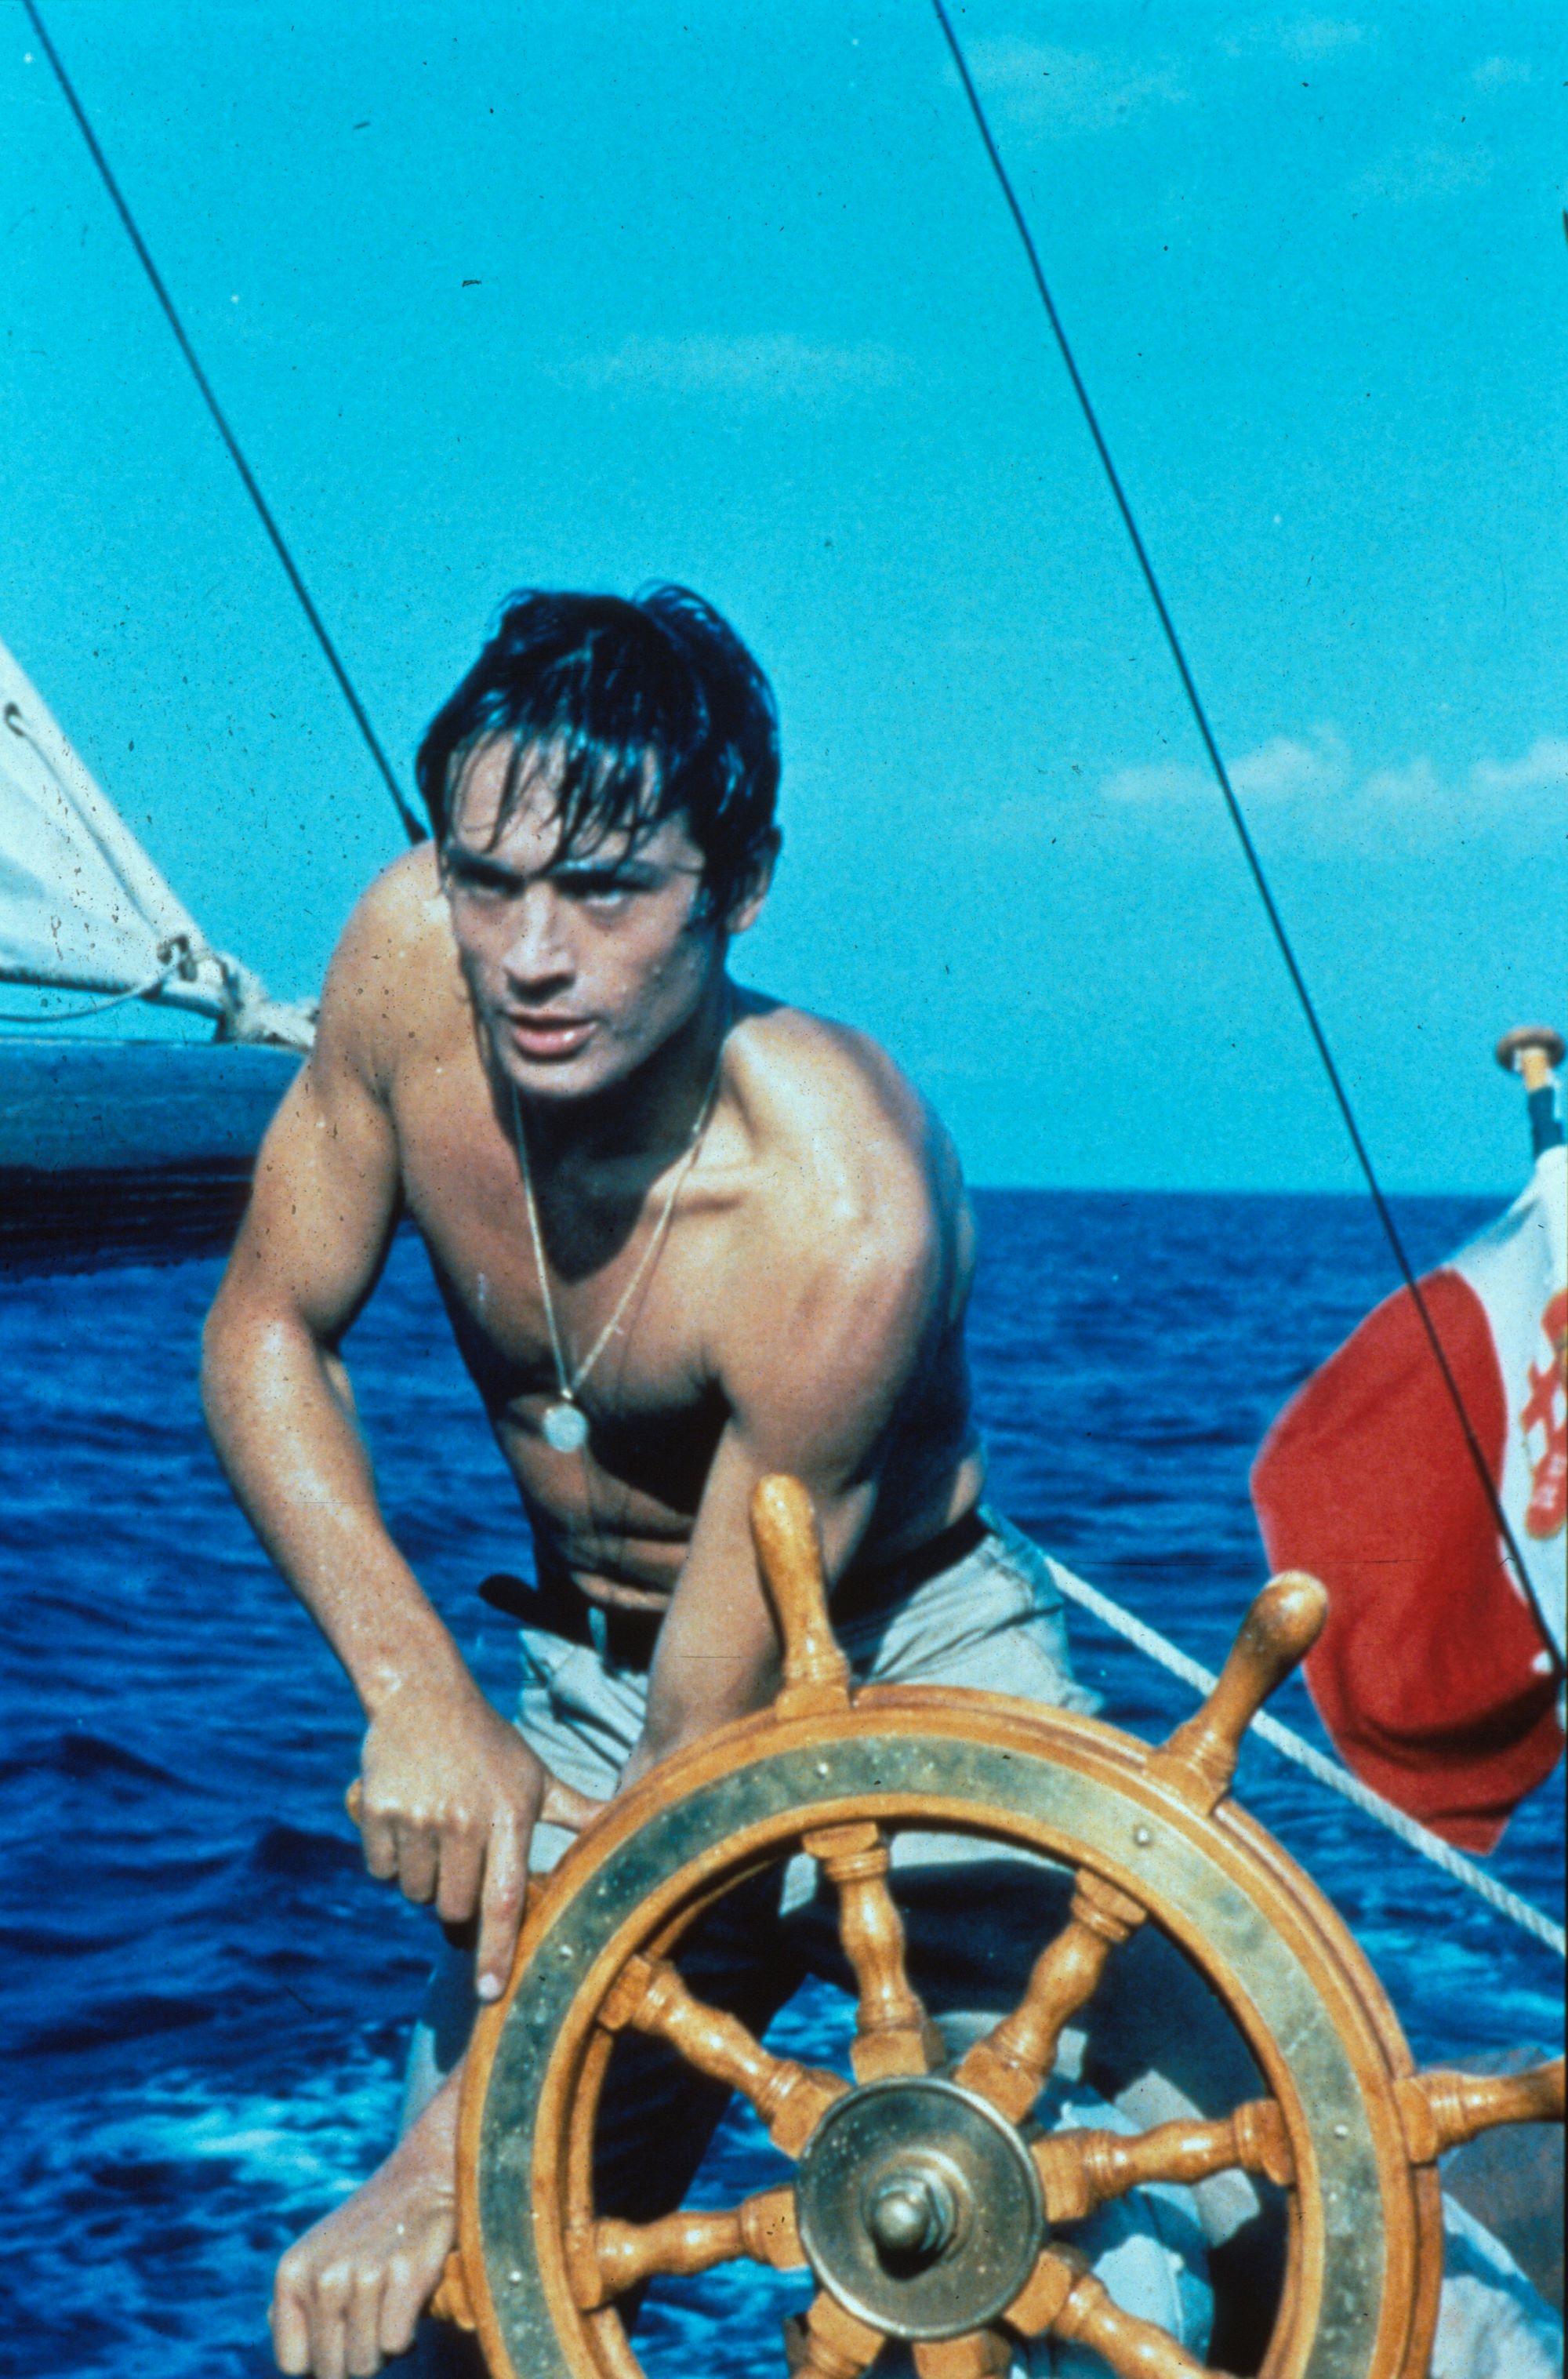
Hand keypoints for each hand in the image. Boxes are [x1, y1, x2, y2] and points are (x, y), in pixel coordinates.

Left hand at [271, 2075, 458, 2377]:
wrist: (425, 2173)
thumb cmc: (372, 2230)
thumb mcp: (320, 2258)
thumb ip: (298, 2305)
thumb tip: (295, 2364)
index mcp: (292, 2273)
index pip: (294, 2363)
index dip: (324, 2358)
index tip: (345, 2336)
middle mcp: (321, 2276)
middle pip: (332, 2371)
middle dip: (359, 2356)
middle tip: (377, 2318)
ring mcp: (362, 2274)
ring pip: (365, 2363)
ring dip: (386, 2349)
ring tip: (393, 2307)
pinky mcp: (406, 2273)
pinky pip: (395, 2344)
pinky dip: (408, 2335)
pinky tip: (411, 2300)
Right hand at [352, 1670, 601, 1998]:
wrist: (424, 1697)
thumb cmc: (489, 1744)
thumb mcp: (536, 1776)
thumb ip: (577, 1812)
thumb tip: (623, 1828)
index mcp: (509, 1817)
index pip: (504, 1899)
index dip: (496, 1950)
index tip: (489, 1993)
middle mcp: (463, 1821)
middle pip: (455, 1908)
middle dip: (457, 1904)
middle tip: (461, 1865)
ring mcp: (418, 1817)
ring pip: (416, 1894)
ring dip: (423, 1880)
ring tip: (435, 1835)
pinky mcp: (379, 1813)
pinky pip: (381, 1871)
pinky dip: (390, 1861)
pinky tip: (405, 1824)